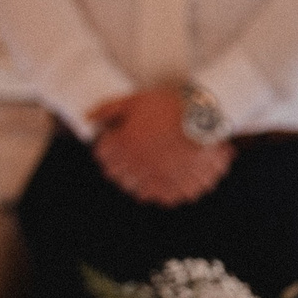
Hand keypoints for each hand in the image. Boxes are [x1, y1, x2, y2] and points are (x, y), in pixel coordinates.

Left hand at [86, 89, 232, 206]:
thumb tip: (87, 117)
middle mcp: (136, 168)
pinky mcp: (178, 190)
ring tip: (159, 162)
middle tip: (141, 149)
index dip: (111, 144)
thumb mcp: (136, 100)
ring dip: (144, 179)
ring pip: (140, 190)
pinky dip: (166, 188)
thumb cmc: (171, 105)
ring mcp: (157, 182)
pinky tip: (174, 173)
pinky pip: (164, 197)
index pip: (103, 155)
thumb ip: (108, 109)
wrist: (209, 117)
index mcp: (122, 146)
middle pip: (119, 176)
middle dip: (125, 163)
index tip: (121, 136)